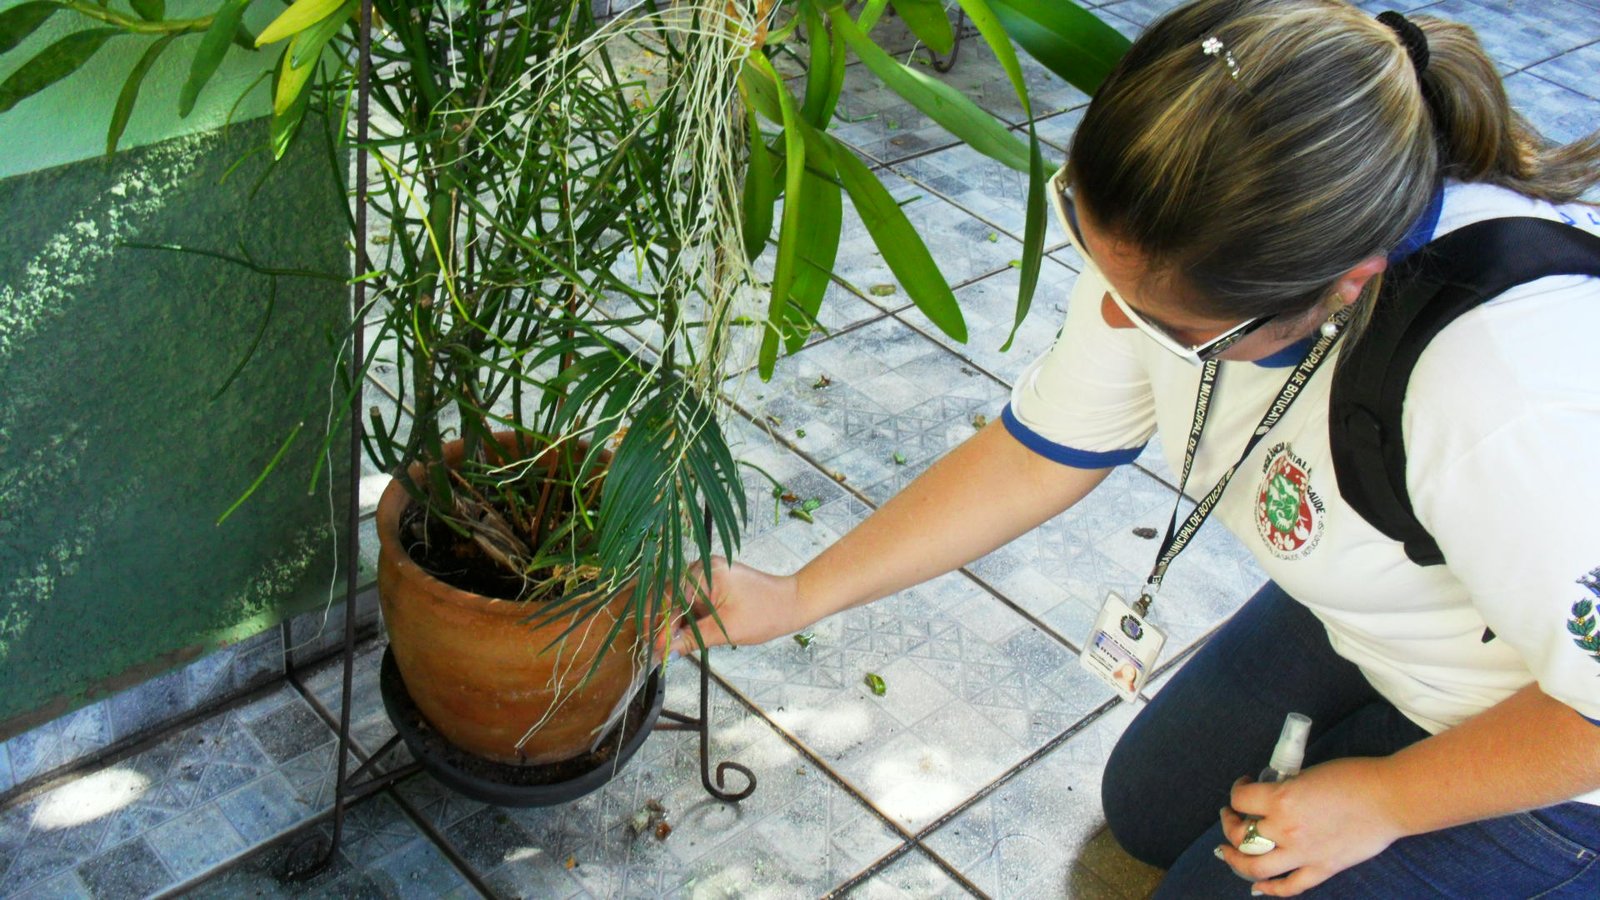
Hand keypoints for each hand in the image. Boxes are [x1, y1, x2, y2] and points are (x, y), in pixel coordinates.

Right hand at [661, 557, 807, 656]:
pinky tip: (681, 634)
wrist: (792, 603)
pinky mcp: (712, 581)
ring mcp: (706, 572)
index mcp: (705, 572)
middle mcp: (701, 566)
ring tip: (666, 645)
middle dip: (661, 623)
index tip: (652, 647)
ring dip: (671, 621)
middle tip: (655, 649)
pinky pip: (690, 598)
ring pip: (677, 598)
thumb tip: (665, 652)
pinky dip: (684, 616)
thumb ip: (692, 638)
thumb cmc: (764, 614)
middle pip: (668, 595)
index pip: (668, 597)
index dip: (658, 624)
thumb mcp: (726, 630)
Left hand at [1215, 758, 1406, 895]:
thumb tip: (1273, 798)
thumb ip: (1287, 791)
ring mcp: (1302, 853)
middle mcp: (1285, 828)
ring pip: (1255, 867)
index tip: (1243, 785)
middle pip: (1241, 835)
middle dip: (1229, 825)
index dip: (1237, 790)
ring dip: (1236, 860)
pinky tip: (1258, 886)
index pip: (1240, 798)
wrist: (1390, 799)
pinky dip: (1270, 889)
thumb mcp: (1308, 775)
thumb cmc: (1354, 778)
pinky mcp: (1322, 869)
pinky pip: (1289, 886)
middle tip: (1231, 817)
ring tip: (1229, 852)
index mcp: (1281, 799)